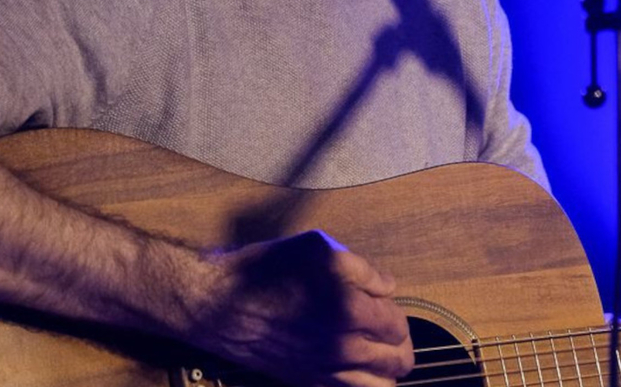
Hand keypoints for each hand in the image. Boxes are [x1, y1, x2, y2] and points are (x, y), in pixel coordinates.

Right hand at [198, 230, 413, 386]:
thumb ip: (363, 269)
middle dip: (400, 342)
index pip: (398, 324)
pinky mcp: (308, 383)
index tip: (381, 299)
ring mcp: (326, 371)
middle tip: (385, 324)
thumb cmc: (268, 270)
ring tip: (377, 350)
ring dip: (387, 370)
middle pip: (397, 360)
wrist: (221, 304)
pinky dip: (361, 385)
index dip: (395, 309)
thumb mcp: (319, 248)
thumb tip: (388, 286)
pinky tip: (355, 368)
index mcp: (352, 312)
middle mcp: (344, 349)